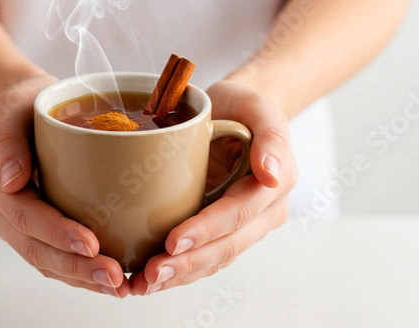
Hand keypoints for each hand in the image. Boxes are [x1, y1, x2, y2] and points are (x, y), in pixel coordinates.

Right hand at [0, 75, 129, 297]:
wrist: (19, 108)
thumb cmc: (21, 103)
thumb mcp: (11, 106)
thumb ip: (7, 139)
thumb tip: (10, 179)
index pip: (22, 215)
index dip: (56, 233)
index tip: (92, 244)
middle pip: (33, 247)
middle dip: (75, 267)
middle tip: (114, 277)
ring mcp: (10, 220)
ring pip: (42, 259)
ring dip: (78, 277)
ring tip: (116, 285)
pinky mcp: (29, 225)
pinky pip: (48, 255)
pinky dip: (75, 270)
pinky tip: (103, 277)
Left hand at [130, 79, 297, 294]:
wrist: (237, 112)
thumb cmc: (243, 105)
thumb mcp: (259, 105)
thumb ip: (271, 135)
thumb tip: (272, 174)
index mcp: (274, 184)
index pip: (238, 214)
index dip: (206, 230)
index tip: (173, 241)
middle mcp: (263, 212)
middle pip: (226, 246)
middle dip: (188, 263)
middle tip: (151, 272)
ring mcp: (243, 225)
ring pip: (214, 259)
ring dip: (180, 275)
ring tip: (144, 284)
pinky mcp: (221, 229)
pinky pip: (204, 256)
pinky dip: (178, 270)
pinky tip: (150, 279)